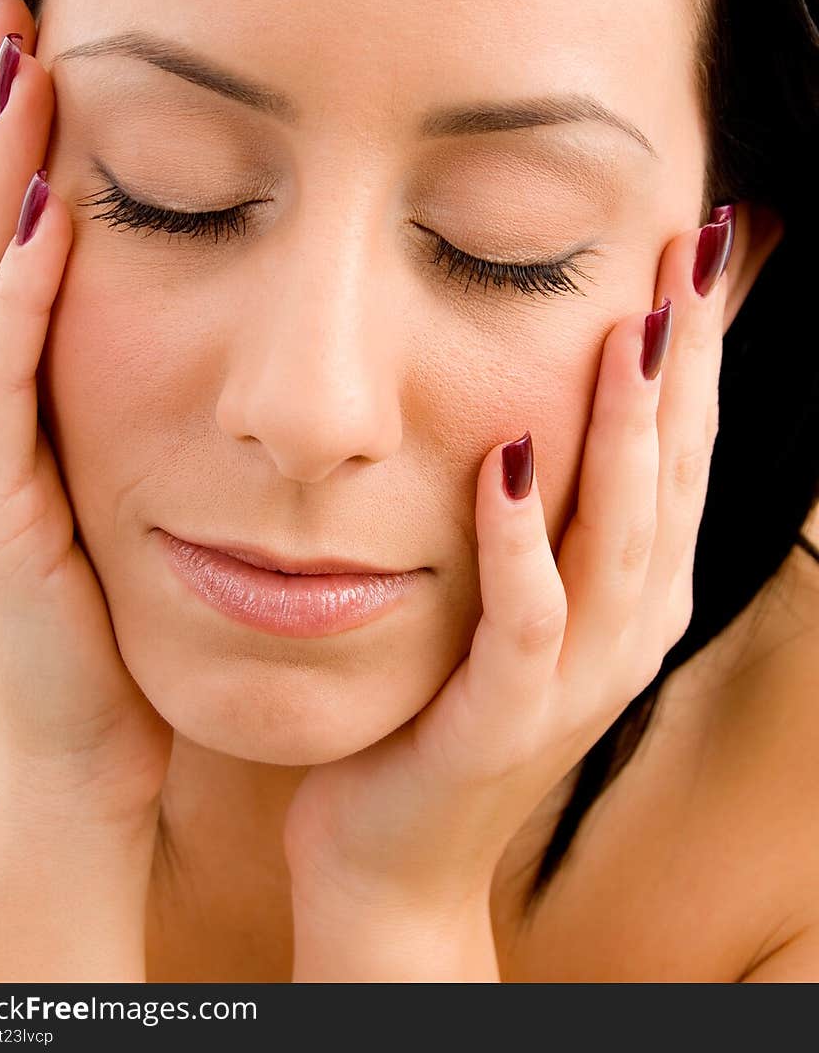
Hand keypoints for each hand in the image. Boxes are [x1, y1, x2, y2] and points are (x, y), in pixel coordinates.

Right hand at [0, 0, 172, 834]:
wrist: (87, 748)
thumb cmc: (112, 614)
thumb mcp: (115, 477)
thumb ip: (119, 390)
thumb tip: (171, 296)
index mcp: (7, 400)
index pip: (1, 244)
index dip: (11, 141)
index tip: (42, 39)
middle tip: (9, 7)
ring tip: (17, 73)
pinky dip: (16, 298)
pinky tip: (48, 219)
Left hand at [283, 210, 732, 918]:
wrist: (392, 849)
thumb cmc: (447, 693)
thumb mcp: (515, 581)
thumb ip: (548, 497)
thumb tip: (543, 390)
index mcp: (638, 587)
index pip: (685, 445)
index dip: (700, 346)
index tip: (699, 243)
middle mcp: (630, 626)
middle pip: (676, 475)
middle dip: (686, 361)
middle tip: (691, 250)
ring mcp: (579, 680)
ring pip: (622, 541)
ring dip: (629, 435)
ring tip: (631, 332)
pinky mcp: (506, 720)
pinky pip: (526, 623)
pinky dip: (521, 543)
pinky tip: (506, 461)